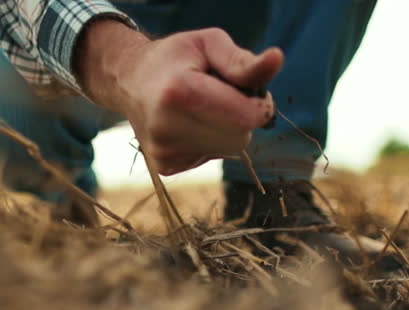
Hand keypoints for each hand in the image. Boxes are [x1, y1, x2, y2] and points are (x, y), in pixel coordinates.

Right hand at [77, 21, 282, 175]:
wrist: (131, 82)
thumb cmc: (177, 58)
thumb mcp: (209, 44)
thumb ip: (243, 60)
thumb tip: (277, 59)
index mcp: (180, 92)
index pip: (247, 117)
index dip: (257, 103)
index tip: (243, 87)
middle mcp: (167, 127)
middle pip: (240, 138)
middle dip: (242, 116)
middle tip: (220, 94)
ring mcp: (164, 152)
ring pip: (228, 150)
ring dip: (227, 130)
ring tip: (203, 108)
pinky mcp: (165, 167)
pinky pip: (211, 157)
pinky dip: (211, 141)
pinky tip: (190, 124)